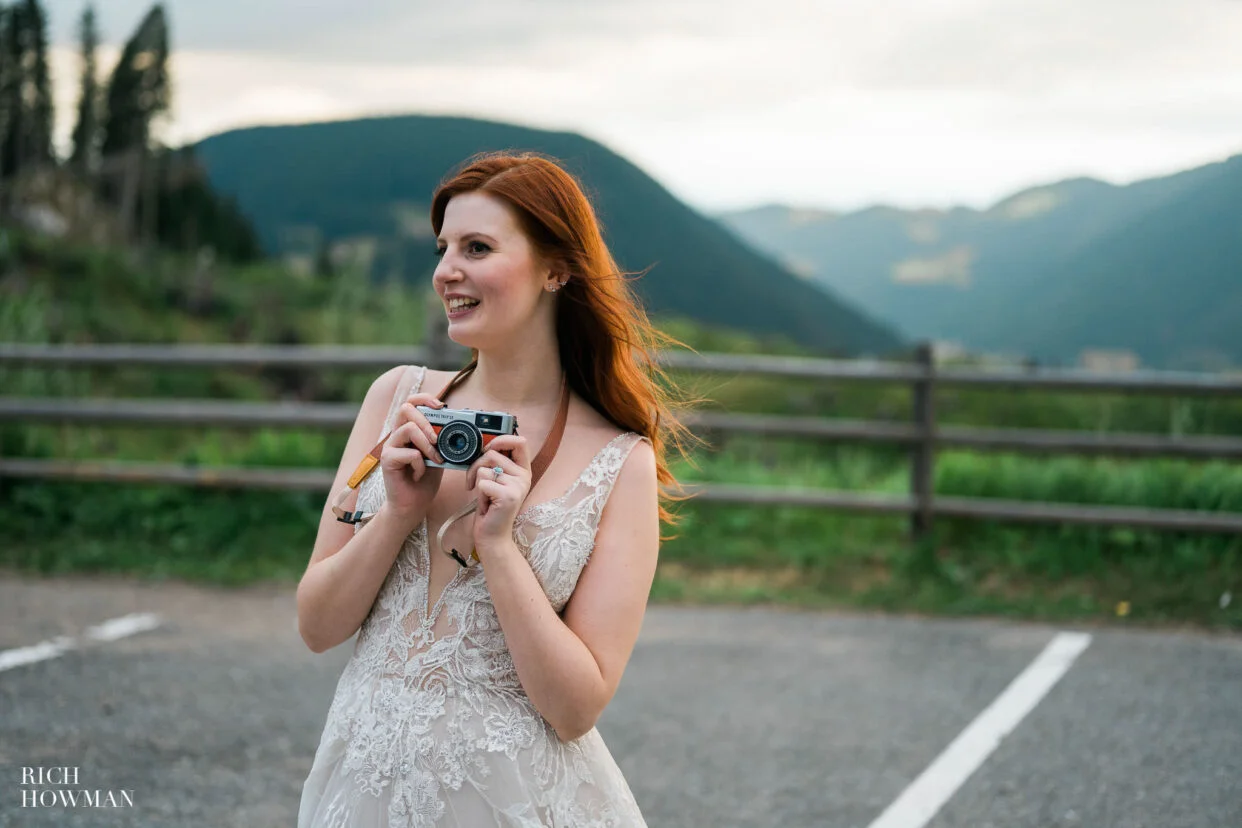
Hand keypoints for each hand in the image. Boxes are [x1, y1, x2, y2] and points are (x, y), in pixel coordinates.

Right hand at [380, 392, 446, 528]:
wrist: (413, 505)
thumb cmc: (425, 480)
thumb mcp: (439, 455)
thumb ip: (444, 440)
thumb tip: (462, 425)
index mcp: (409, 430)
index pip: (412, 402)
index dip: (425, 398)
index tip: (442, 406)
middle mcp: (397, 435)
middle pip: (406, 408)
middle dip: (426, 420)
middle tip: (437, 439)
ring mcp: (390, 446)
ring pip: (408, 428)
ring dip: (427, 444)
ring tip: (435, 459)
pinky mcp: (387, 460)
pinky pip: (409, 453)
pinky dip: (421, 464)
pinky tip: (420, 475)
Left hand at [466, 435, 531, 555]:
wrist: (492, 535)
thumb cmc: (491, 507)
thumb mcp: (497, 480)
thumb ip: (496, 463)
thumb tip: (485, 443)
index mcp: (523, 470)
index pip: (520, 442)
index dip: (502, 439)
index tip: (488, 448)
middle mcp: (524, 477)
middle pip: (493, 453)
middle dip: (476, 465)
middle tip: (474, 480)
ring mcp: (518, 486)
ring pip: (484, 468)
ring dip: (476, 481)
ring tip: (483, 495)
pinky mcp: (508, 496)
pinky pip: (482, 482)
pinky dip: (477, 493)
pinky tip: (486, 503)